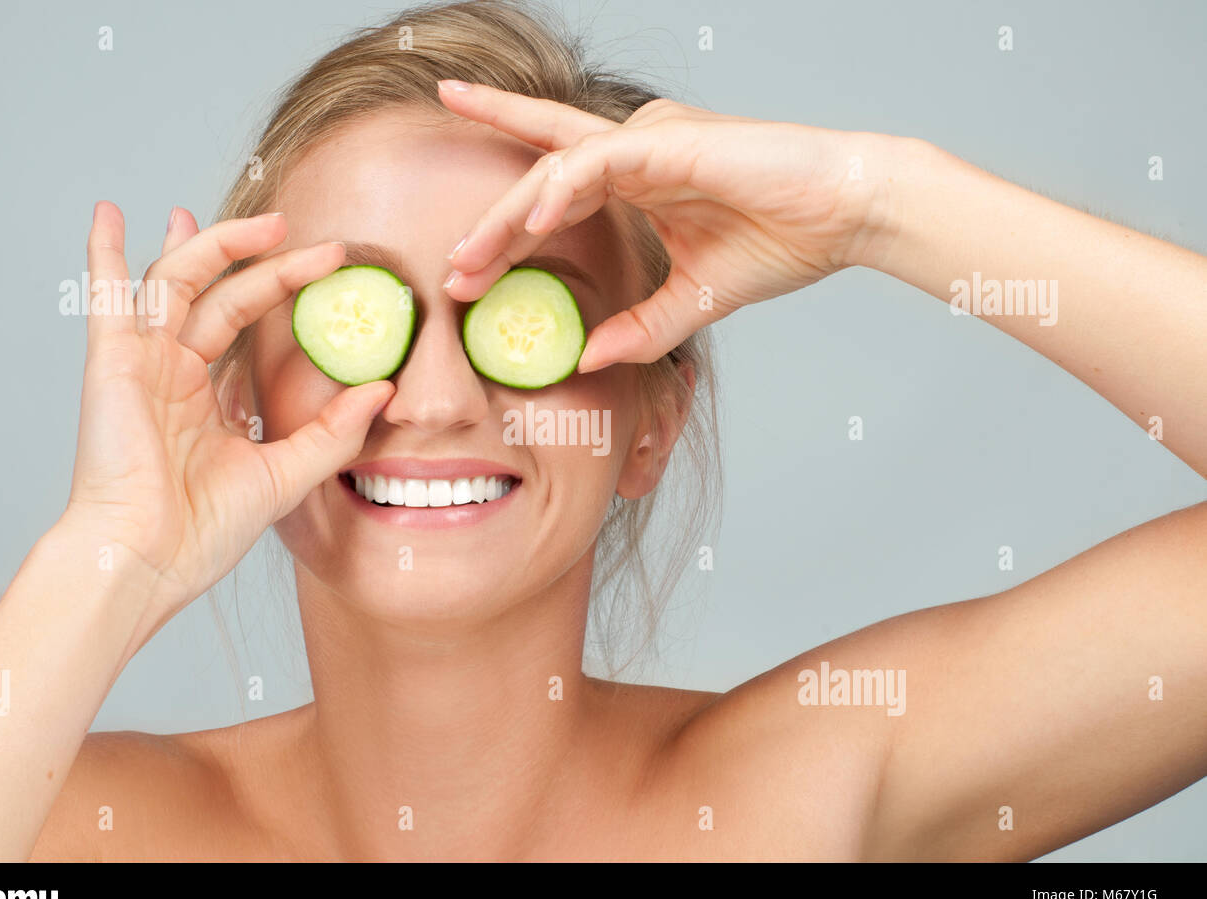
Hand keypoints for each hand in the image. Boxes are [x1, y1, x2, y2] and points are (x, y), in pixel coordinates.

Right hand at [64, 203, 391, 647]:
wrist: (147, 562)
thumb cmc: (202, 532)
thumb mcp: (286, 474)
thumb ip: (333, 431)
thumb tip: (384, 390)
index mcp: (206, 399)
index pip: (246, 326)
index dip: (284, 292)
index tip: (329, 268)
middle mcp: (172, 374)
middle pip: (223, 295)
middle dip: (270, 264)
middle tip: (321, 244)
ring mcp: (142, 364)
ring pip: (179, 282)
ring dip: (217, 244)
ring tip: (269, 223)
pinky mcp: (113, 364)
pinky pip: (107, 297)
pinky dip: (104, 253)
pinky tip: (108, 212)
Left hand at [438, 81, 896, 371]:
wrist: (847, 215)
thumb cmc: (783, 241)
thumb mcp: (693, 302)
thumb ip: (640, 328)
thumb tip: (589, 359)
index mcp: (638, 180)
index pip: (553, 183)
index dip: (504, 218)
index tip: (462, 260)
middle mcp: (635, 152)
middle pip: (540, 176)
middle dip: (491, 226)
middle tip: (451, 269)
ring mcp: (650, 140)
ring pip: (556, 166)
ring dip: (510, 215)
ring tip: (472, 258)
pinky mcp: (670, 142)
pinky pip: (597, 160)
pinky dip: (561, 189)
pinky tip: (530, 223)